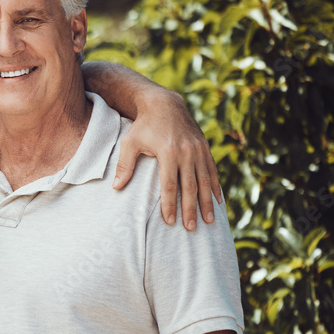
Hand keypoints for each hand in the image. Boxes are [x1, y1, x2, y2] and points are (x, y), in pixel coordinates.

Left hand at [113, 91, 220, 229]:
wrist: (165, 104)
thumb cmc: (143, 126)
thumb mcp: (130, 142)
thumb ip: (124, 165)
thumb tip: (116, 187)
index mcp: (169, 152)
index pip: (170, 185)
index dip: (170, 205)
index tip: (170, 222)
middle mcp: (187, 152)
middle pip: (190, 187)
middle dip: (190, 210)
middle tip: (191, 229)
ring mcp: (198, 150)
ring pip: (205, 181)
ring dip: (207, 202)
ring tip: (209, 221)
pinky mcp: (204, 148)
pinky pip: (212, 171)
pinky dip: (215, 187)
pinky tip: (218, 201)